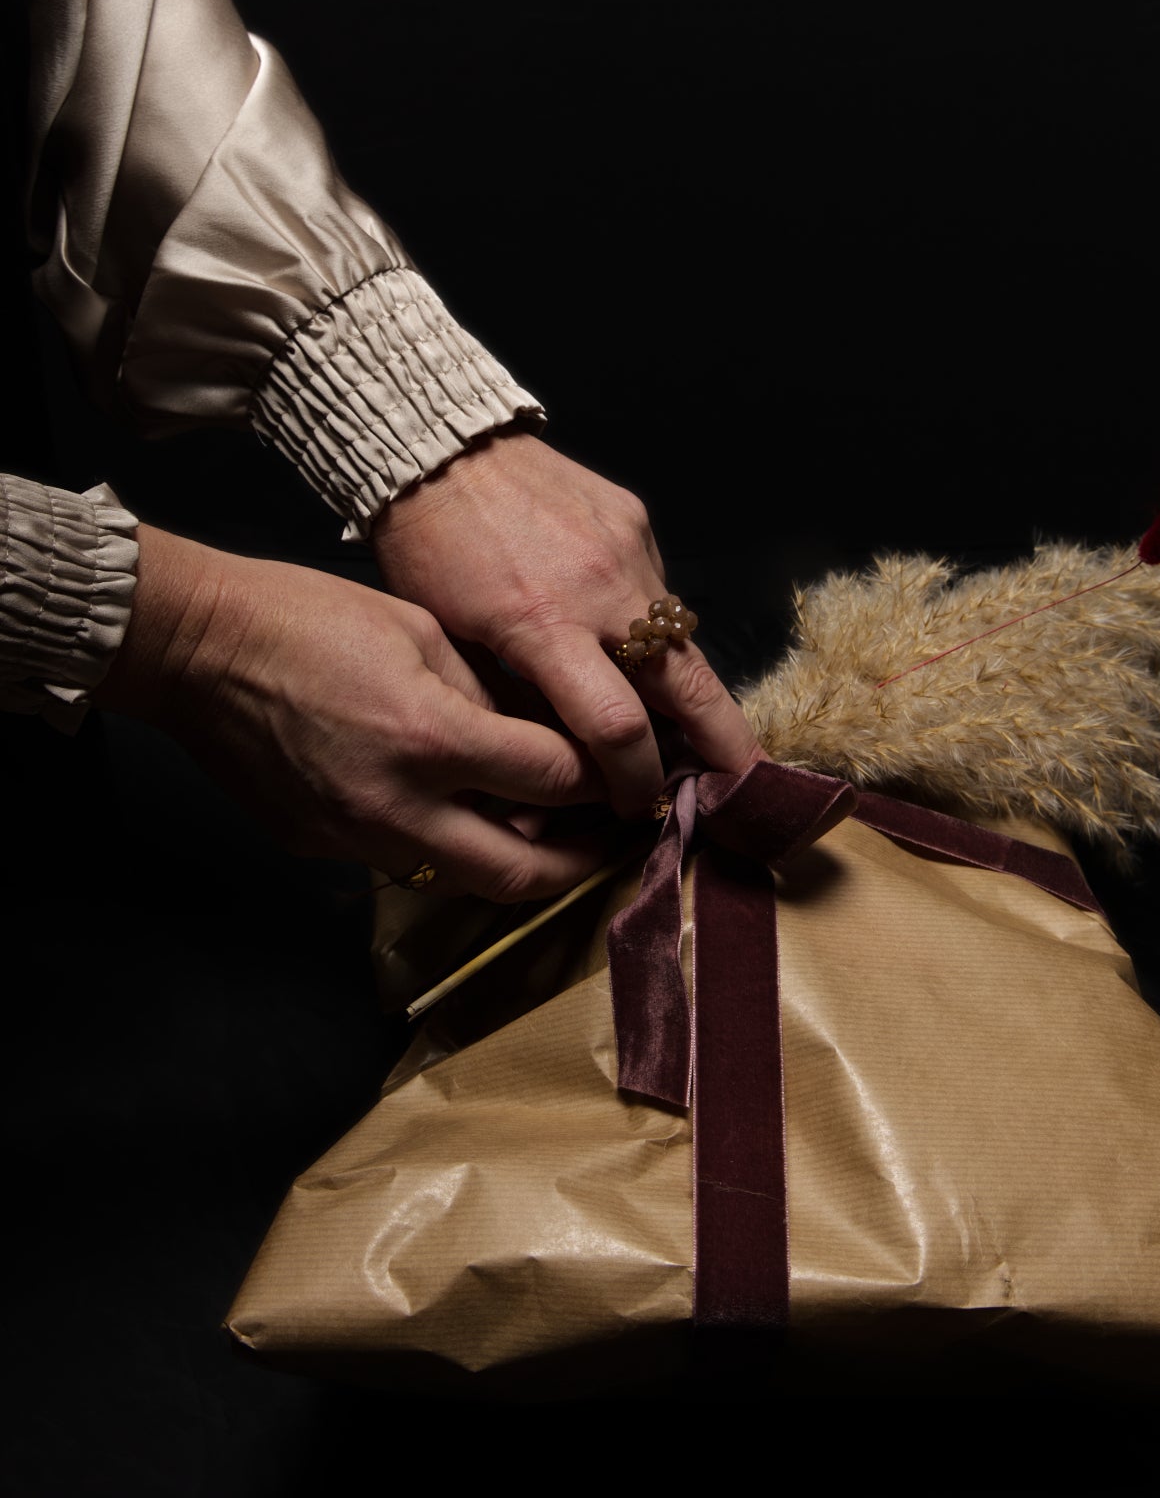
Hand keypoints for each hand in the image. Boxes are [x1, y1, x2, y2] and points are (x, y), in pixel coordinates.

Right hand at [97, 525, 614, 900]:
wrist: (199, 647)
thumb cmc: (312, 616)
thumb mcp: (423, 632)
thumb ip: (490, 694)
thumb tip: (546, 736)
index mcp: (434, 736)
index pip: (553, 780)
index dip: (600, 778)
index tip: (623, 771)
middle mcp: (399, 805)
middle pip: (521, 873)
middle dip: (580, 865)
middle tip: (611, 846)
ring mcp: (355, 837)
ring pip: (462, 881)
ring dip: (514, 866)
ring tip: (549, 840)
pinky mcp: (319, 847)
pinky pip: (402, 862)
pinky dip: (444, 847)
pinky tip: (460, 817)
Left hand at [370, 430, 761, 818]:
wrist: (441, 450)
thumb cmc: (427, 553)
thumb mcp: (454, 641)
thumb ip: (517, 703)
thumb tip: (564, 770)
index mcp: (542, 626)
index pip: (618, 727)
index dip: (638, 780)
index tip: (639, 808)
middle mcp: (601, 590)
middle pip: (690, 688)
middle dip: (727, 747)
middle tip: (749, 785)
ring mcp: (628, 550)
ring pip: (680, 640)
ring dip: (686, 688)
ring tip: (692, 728)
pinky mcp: (636, 521)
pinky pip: (656, 590)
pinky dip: (648, 626)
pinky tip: (623, 634)